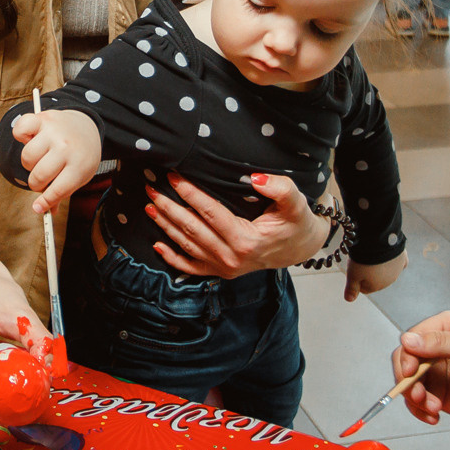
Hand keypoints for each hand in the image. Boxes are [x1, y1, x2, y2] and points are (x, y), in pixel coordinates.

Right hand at [9, 108, 100, 213]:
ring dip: (30, 162)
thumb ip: (61, 193)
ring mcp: (54, 131)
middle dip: (36, 183)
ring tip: (40, 158)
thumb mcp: (78, 176)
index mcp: (79, 165)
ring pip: (27, 157)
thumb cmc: (79, 156)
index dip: (45, 202)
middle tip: (42, 179)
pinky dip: (21, 136)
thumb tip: (45, 211)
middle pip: (38, 176)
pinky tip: (31, 139)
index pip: (58, 190)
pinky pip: (20, 130)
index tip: (38, 208)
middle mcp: (66, 147)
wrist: (85, 127)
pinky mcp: (42, 118)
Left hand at [145, 171, 326, 278]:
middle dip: (168, 207)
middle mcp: (232, 258)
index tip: (173, 177)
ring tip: (149, 206)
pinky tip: (157, 245)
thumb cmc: (296, 223)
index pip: (211, 213)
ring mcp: (224, 267)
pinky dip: (172, 258)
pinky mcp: (221, 272)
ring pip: (187, 245)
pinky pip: (191, 268)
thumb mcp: (296, 204)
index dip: (190, 194)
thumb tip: (256, 179)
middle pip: (193, 229)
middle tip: (151, 188)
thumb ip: (281, 189)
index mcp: (246, 241)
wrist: (300, 248)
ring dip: (165, 226)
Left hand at [344, 251, 405, 302]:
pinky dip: (393, 259)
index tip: (355, 268)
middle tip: (363, 260)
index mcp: (376, 286)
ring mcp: (397, 270)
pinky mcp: (403, 259)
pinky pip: (399, 262)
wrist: (378, 241)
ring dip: (380, 265)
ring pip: (387, 270)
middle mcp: (389, 281)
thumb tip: (349, 300)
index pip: (364, 287)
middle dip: (369, 272)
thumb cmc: (363, 259)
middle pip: (376, 279)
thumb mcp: (353, 274)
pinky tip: (389, 254)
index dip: (357, 278)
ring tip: (373, 253)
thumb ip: (351, 288)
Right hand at [392, 310, 449, 431]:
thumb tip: (407, 341)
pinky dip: (419, 411)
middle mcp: (437, 348)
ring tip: (434, 409)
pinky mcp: (438, 393)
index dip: (407, 356)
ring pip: (407, 383)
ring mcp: (436, 372)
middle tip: (420, 397)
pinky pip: (415, 401)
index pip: (413, 338)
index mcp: (446, 327)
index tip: (413, 373)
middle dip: (408, 381)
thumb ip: (442, 344)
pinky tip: (434, 416)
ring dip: (415, 398)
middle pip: (404, 360)